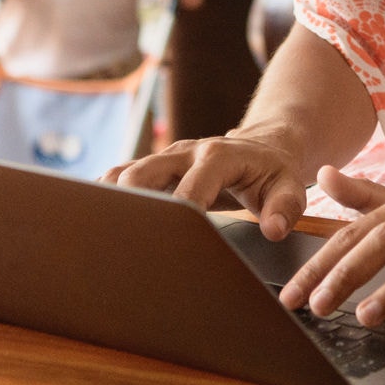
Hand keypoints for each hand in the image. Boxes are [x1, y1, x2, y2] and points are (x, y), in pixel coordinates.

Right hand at [102, 129, 305, 240]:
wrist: (264, 145)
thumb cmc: (274, 171)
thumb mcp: (290, 186)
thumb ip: (285, 207)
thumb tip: (273, 229)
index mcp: (217, 156)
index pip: (192, 184)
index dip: (181, 210)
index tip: (170, 239)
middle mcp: (186, 152)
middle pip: (144, 171)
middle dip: (129, 201)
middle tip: (119, 237)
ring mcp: (167, 158)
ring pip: (126, 172)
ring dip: (110, 198)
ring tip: (95, 229)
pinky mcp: (156, 167)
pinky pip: (123, 176)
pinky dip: (108, 195)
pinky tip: (95, 219)